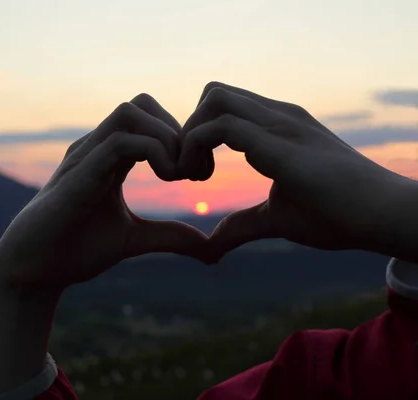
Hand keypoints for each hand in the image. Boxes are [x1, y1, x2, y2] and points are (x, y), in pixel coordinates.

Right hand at [0, 93, 207, 288]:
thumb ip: (169, 236)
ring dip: (166, 137)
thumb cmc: (75, 251)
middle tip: (193, 173)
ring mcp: (84, 157)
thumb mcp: (134, 240)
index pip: (149, 120)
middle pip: (143, 104)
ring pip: (131, 112)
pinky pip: (120, 141)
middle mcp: (96, 149)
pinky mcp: (78, 174)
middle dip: (178, 131)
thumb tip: (209, 248)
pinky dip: (153, 151)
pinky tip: (166, 178)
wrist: (33, 271)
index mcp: (109, 158)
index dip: (181, 139)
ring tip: (177, 174)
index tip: (197, 175)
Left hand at [179, 82, 413, 260]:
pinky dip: (196, 146)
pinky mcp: (281, 144)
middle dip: (188, 128)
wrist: (384, 216)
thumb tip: (210, 247)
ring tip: (196, 175)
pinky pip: (223, 125)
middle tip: (191, 171)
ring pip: (213, 98)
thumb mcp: (276, 218)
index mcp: (278, 126)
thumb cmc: (338, 214)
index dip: (199, 134)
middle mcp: (277, 116)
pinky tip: (202, 179)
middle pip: (212, 92)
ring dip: (190, 134)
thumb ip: (241, 226)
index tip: (198, 174)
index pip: (223, 105)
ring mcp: (280, 124)